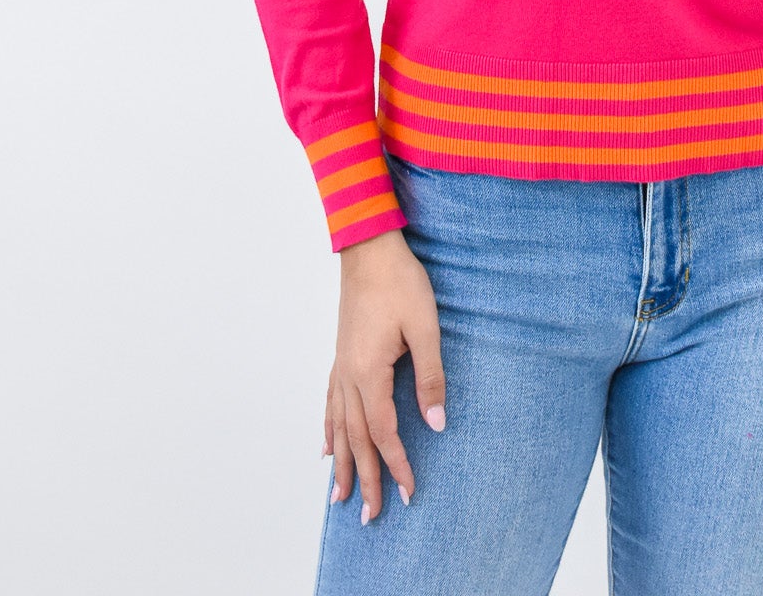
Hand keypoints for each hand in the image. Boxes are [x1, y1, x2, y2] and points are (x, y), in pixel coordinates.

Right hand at [323, 228, 447, 521]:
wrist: (370, 248)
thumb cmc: (400, 282)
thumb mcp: (425, 328)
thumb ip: (430, 378)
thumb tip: (436, 424)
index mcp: (369, 372)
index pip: (383, 431)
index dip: (396, 464)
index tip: (408, 492)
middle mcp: (349, 375)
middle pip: (355, 438)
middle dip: (364, 478)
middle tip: (369, 516)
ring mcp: (341, 366)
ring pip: (339, 426)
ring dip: (342, 463)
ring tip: (339, 497)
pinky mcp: (342, 355)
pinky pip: (330, 403)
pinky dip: (329, 430)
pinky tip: (326, 448)